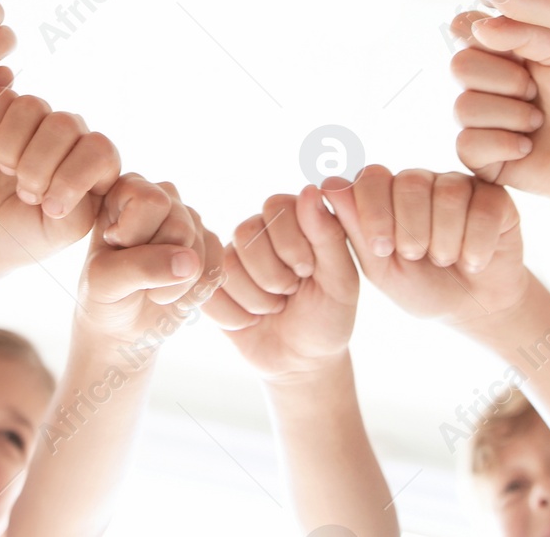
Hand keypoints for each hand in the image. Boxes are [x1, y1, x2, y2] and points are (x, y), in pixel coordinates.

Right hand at [0, 91, 120, 268]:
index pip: (100, 150)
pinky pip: (0, 99)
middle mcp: (73, 136)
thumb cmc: (29, 233)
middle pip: (64, 124)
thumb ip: (78, 203)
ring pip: (31, 106)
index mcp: (98, 164)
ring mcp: (39, 121)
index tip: (50, 209)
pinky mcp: (3, 113)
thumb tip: (66, 168)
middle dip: (36, 168)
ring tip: (9, 172)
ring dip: (11, 148)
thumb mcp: (61, 233)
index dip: (72, 178)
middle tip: (26, 195)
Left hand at [78, 174, 222, 347]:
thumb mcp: (105, 280)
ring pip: (199, 248)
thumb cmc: (105, 295)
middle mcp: (161, 196)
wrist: (124, 325)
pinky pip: (216, 265)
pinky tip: (174, 292)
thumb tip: (189, 262)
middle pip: (180, 226)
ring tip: (153, 288)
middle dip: (159, 263)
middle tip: (137, 277)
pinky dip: (194, 290)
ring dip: (176, 283)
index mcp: (125, 190)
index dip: (136, 235)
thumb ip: (140, 266)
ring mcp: (187, 219)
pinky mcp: (208, 243)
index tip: (115, 250)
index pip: (151, 201)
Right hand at [204, 187, 358, 380]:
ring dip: (258, 299)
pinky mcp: (210, 284)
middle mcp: (259, 231)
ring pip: (228, 264)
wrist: (302, 360)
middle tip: (291, 293)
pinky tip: (252, 320)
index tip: (310, 271)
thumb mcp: (340, 281)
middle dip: (275, 275)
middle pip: (247, 232)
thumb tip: (310, 190)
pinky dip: (237, 315)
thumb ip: (329, 236)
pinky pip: (209, 291)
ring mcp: (231, 257)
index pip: (276, 206)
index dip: (292, 243)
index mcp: (293, 219)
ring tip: (275, 307)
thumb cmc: (328, 316)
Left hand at [322, 166, 526, 329]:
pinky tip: (474, 262)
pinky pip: (485, 205)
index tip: (380, 249)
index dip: (373, 210)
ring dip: (445, 237)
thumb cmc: (419, 287)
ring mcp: (458, 186)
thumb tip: (326, 185)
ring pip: (449, 192)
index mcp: (386, 194)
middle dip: (411, 228)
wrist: (471, 309)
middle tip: (416, 257)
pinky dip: (477, 241)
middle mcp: (420, 182)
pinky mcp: (495, 198)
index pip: (371, 178)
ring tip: (445, 261)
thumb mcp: (381, 267)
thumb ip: (353, 228)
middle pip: (410, 182)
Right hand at [449, 13, 549, 213]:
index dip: (486, 39)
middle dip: (507, 81)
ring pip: (464, 108)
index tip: (522, 53)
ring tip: (538, 121)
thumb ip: (525, 30)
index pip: (463, 29)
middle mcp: (481, 81)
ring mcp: (476, 118)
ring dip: (512, 116)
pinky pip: (468, 144)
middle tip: (535, 91)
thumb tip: (479, 27)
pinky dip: (504, 145)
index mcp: (499, 49)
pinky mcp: (476, 155)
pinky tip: (527, 147)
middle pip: (459, 66)